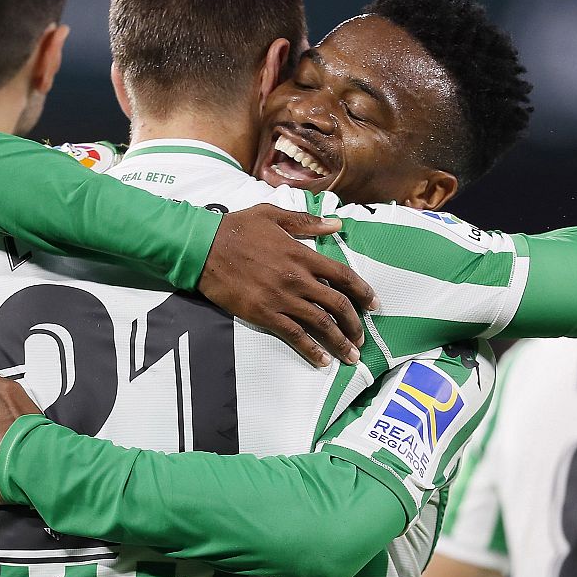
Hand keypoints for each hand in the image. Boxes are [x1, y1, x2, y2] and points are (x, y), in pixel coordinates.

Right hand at [199, 204, 377, 367]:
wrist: (202, 248)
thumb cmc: (236, 228)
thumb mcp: (273, 215)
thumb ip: (306, 222)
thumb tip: (336, 224)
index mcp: (302, 254)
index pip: (343, 275)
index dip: (363, 291)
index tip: (374, 303)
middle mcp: (298, 279)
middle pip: (338, 304)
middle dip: (355, 323)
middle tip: (362, 337)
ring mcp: (282, 298)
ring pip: (321, 323)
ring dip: (340, 342)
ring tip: (351, 355)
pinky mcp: (264, 314)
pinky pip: (294, 335)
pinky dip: (311, 350)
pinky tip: (322, 360)